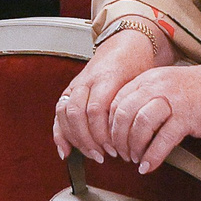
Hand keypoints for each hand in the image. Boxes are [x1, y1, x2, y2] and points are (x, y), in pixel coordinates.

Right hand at [53, 28, 162, 160]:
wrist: (126, 45)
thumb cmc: (137, 66)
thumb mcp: (142, 83)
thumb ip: (135, 106)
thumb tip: (137, 138)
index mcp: (106, 77)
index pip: (95, 110)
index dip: (102, 133)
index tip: (115, 149)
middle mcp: (87, 80)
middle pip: (77, 114)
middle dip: (89, 140)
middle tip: (104, 155)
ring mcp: (76, 84)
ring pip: (64, 113)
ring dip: (76, 138)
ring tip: (91, 153)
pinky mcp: (70, 90)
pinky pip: (59, 113)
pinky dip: (59, 133)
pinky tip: (66, 151)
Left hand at [102, 62, 200, 173]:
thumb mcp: (167, 85)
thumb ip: (145, 97)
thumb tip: (123, 122)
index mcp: (149, 79)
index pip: (117, 101)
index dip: (110, 125)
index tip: (111, 140)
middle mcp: (157, 87)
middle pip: (124, 113)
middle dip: (118, 138)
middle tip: (121, 154)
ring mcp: (172, 101)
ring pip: (140, 125)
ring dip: (133, 147)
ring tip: (135, 159)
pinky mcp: (187, 117)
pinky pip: (163, 140)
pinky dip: (152, 156)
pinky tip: (148, 166)